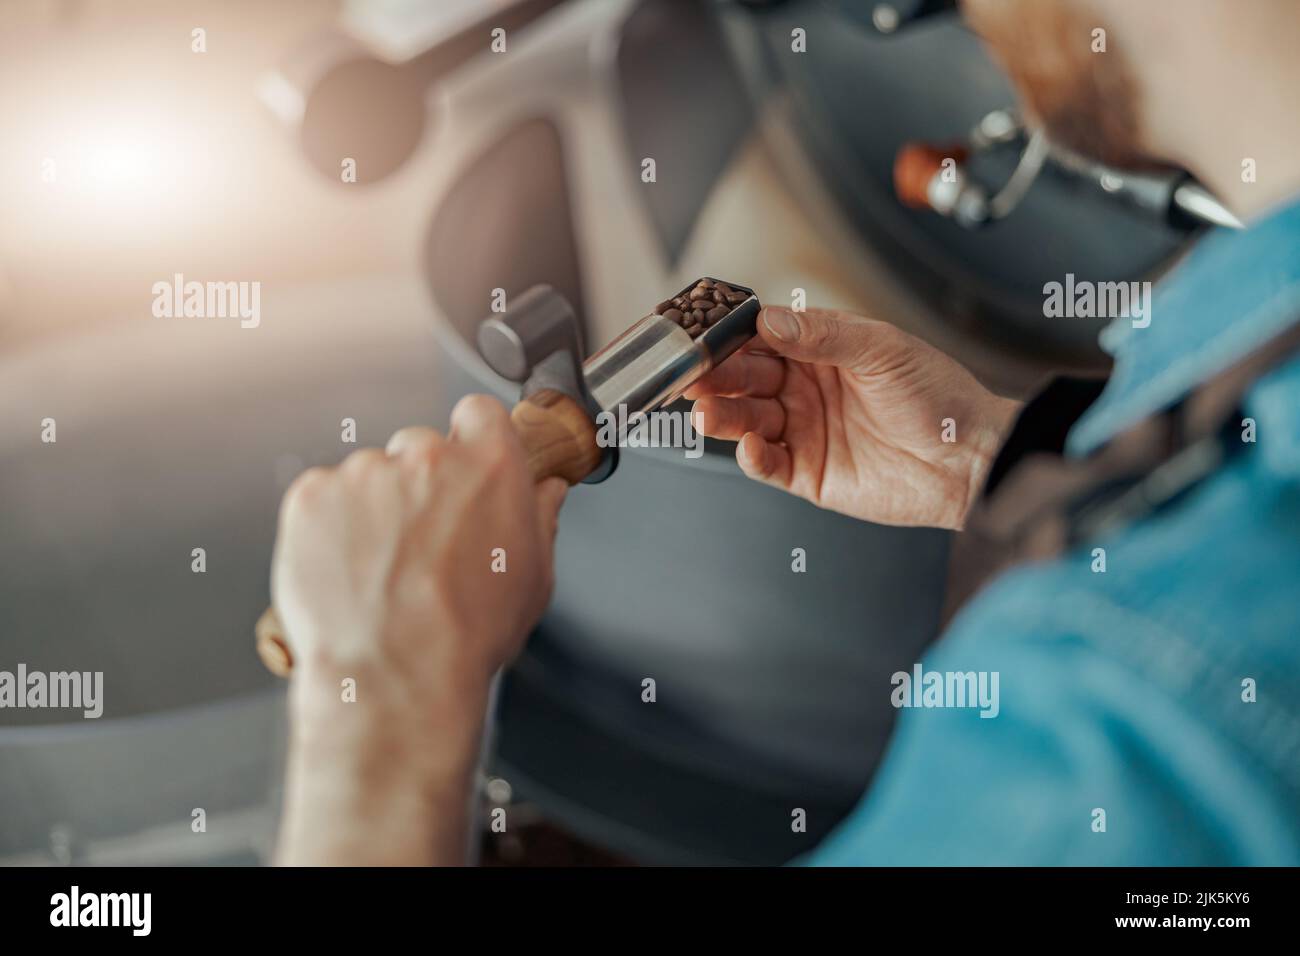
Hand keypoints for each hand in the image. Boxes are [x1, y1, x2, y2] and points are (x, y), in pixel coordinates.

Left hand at [270, 394, 566, 864]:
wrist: (394, 680)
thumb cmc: (465, 637)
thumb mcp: (533, 579)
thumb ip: (540, 517)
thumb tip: (546, 492)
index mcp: (489, 465)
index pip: (480, 415)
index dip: (472, 443)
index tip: (465, 470)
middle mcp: (426, 456)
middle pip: (421, 447)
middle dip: (420, 485)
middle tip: (420, 543)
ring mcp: (364, 472)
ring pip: (369, 474)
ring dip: (373, 507)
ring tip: (381, 569)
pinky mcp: (312, 495)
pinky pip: (323, 494)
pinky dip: (329, 525)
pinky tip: (348, 570)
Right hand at [686, 306, 1019, 529]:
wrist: (971, 460)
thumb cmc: (940, 398)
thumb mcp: (883, 350)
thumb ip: (824, 335)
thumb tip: (769, 321)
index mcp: (822, 351)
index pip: (762, 339)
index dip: (730, 338)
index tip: (702, 336)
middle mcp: (807, 389)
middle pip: (745, 379)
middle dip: (716, 377)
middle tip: (691, 376)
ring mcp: (805, 431)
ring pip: (747, 420)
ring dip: (723, 415)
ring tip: (706, 412)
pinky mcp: (809, 474)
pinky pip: (768, 464)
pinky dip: (752, 456)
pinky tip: (747, 446)